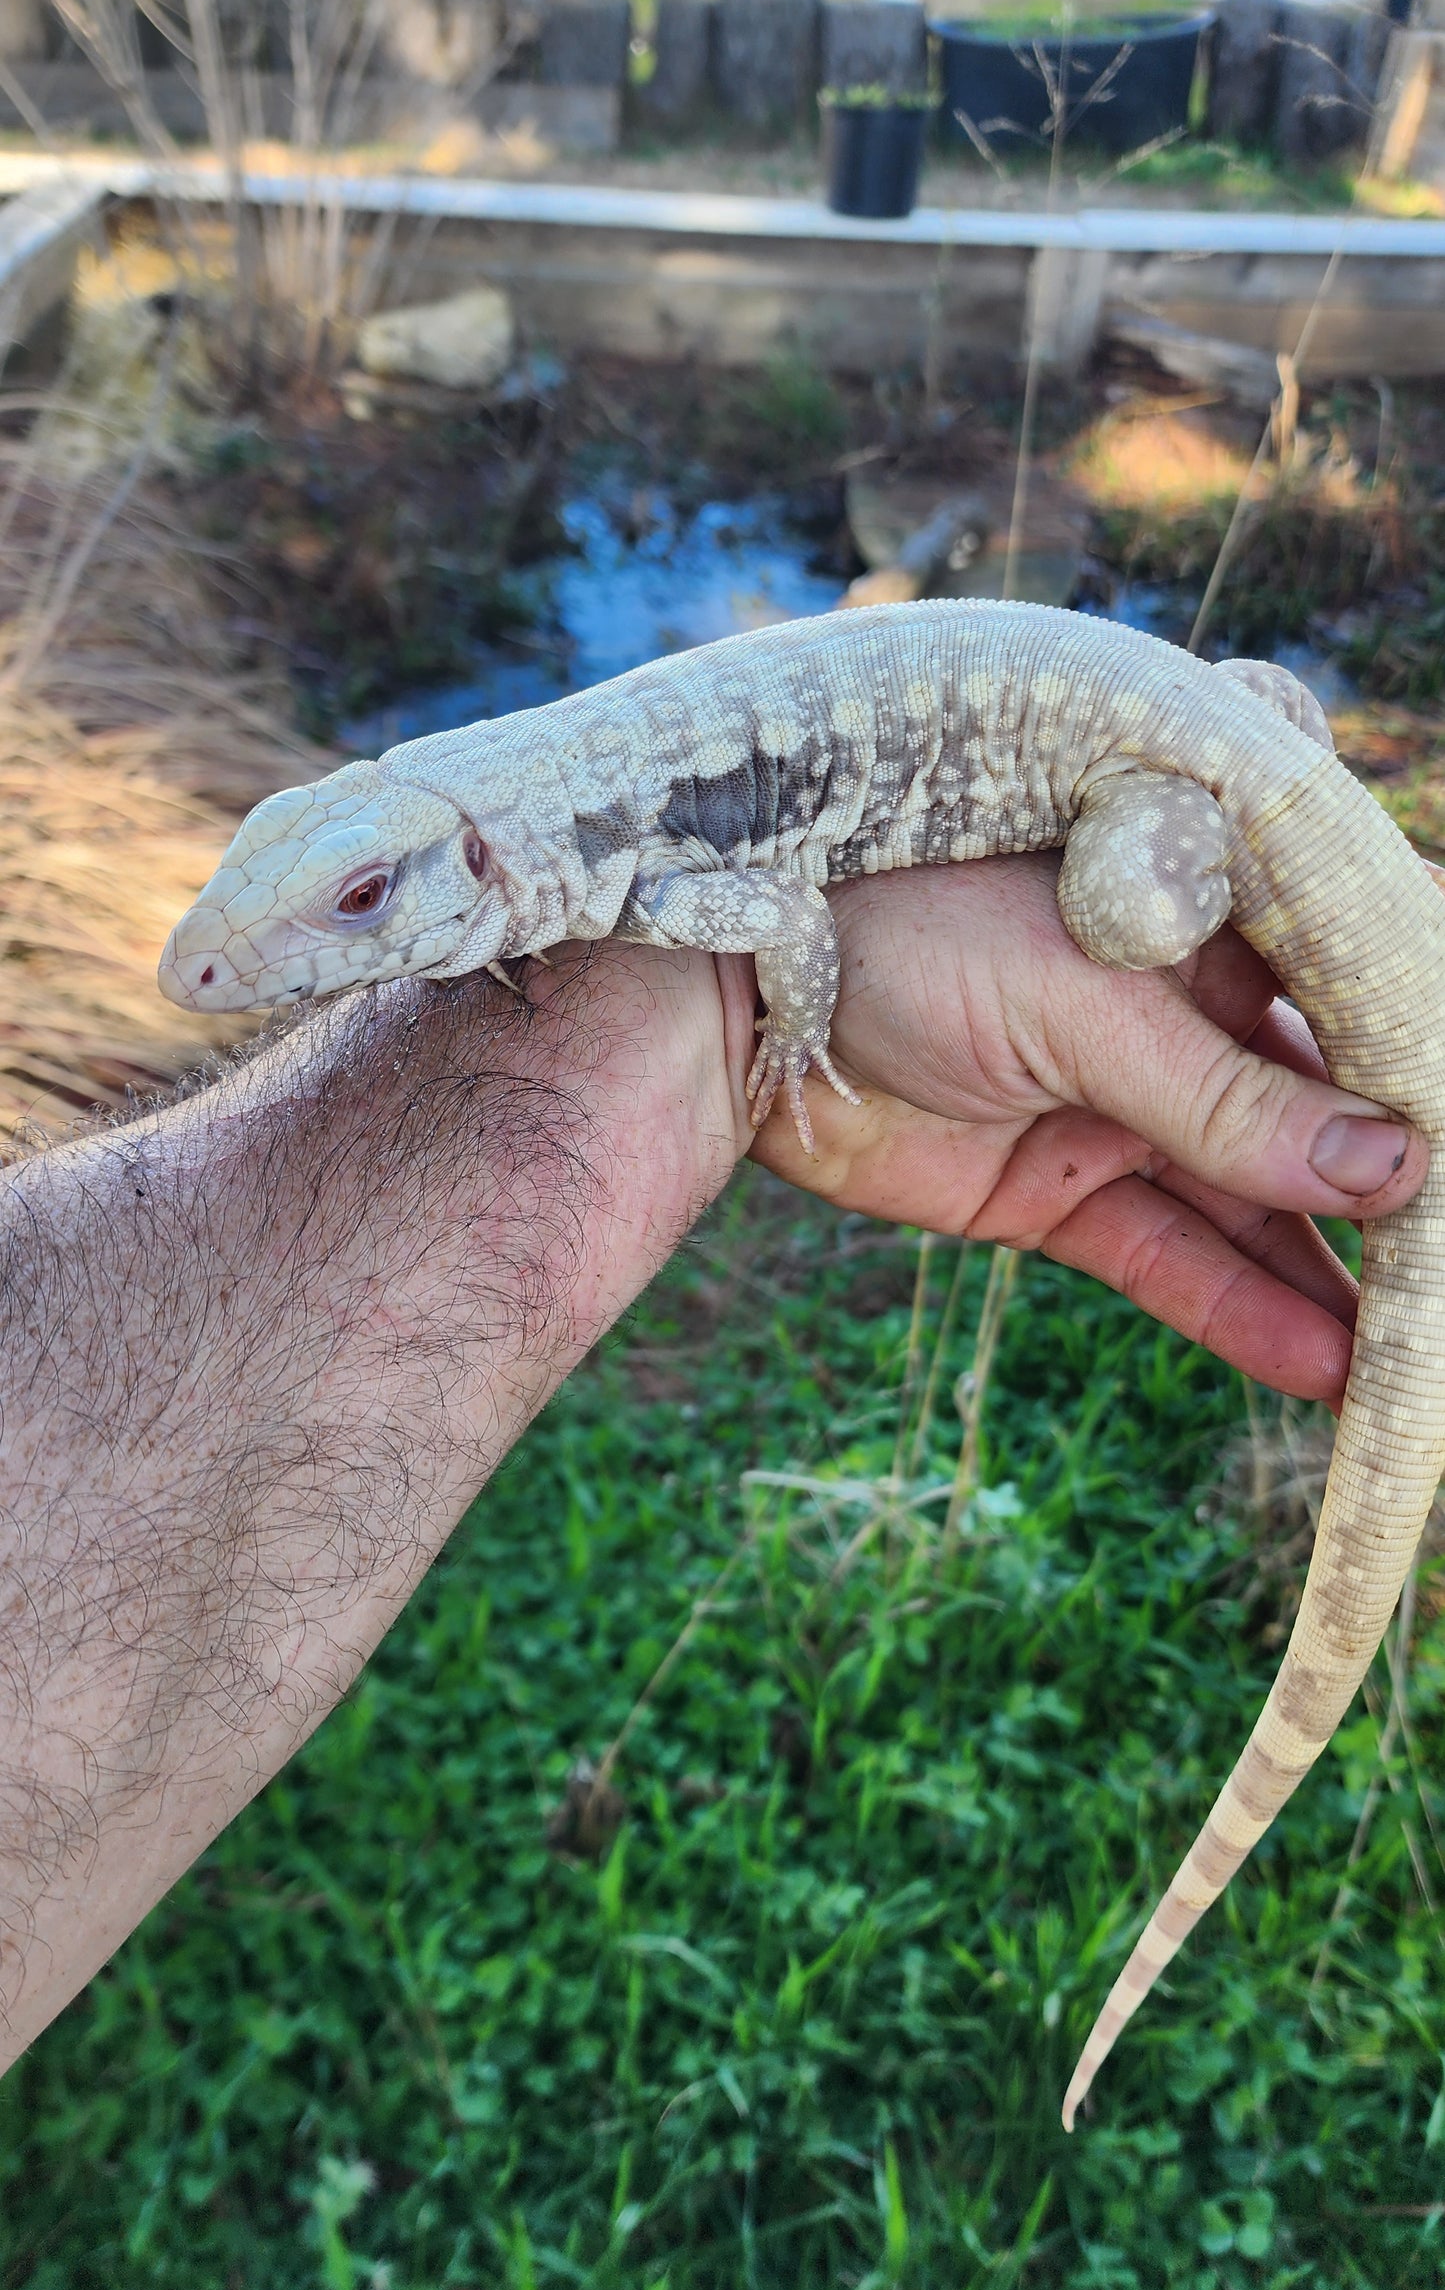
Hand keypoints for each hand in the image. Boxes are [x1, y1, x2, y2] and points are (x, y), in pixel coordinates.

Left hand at [746, 855, 1429, 1408]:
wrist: (736, 999)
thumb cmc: (906, 931)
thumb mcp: (1085, 1003)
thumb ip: (1228, 1097)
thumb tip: (1391, 1171)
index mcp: (1210, 917)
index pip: (1360, 993)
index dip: (1425, 1075)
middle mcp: (1186, 1012)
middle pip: (1324, 1117)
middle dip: (1399, 1201)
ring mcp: (1126, 1106)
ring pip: (1258, 1207)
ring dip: (1338, 1283)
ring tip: (1416, 1366)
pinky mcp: (1062, 1191)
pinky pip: (1174, 1260)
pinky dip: (1245, 1315)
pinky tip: (1328, 1372)